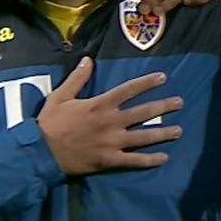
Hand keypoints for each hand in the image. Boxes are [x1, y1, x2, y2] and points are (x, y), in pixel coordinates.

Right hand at [38, 58, 184, 175]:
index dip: (147, 83)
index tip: (164, 78)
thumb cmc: (50, 123)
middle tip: (180, 102)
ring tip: (180, 130)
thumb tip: (88, 59)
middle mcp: (111, 121)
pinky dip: (150, 160)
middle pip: (143, 112)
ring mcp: (112, 142)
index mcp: (100, 104)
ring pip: (144, 136)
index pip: (129, 89)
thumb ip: (77, 78)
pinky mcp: (110, 160)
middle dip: (164, 106)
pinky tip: (164, 158)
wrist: (40, 153)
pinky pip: (134, 160)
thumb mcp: (60, 96)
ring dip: (163, 133)